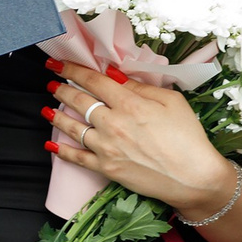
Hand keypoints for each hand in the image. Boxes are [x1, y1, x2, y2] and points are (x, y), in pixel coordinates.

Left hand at [47, 61, 239, 216]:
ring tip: (47, 108)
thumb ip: (140, 87)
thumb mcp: (172, 101)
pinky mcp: (107, 169)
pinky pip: (78, 158)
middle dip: (61, 89)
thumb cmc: (188, 137)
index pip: (94, 81)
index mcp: (130, 104)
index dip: (73, 69)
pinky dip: (62, 150)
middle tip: (51, 83)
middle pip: (79, 102)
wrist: (193, 177)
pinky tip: (51, 144)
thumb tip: (115, 76)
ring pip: (74, 128)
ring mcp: (107, 148)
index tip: (59, 64)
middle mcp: (113, 124)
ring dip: (57, 116)